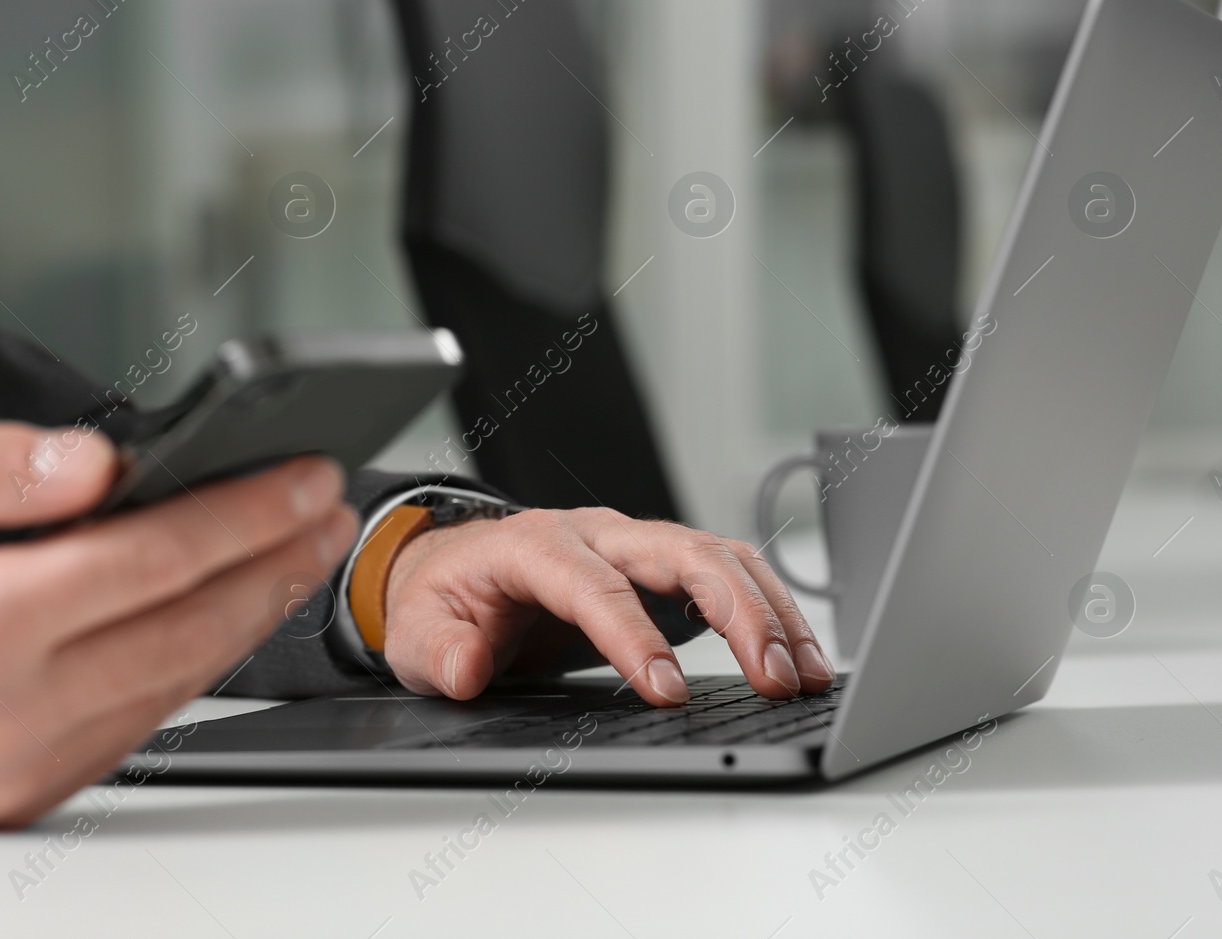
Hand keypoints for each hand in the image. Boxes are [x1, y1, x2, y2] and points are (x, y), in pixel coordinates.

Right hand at [0, 424, 354, 825]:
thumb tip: (97, 462)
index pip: (157, 556)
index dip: (248, 512)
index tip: (306, 479)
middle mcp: (7, 708)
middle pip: (191, 625)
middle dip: (277, 564)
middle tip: (331, 516)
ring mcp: (19, 764)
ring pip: (178, 682)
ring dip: (251, 618)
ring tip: (298, 560)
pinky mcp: (20, 793)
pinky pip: (138, 724)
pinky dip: (194, 668)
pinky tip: (221, 623)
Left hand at [383, 508, 833, 707]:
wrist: (454, 571)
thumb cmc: (443, 602)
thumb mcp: (416, 635)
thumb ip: (439, 653)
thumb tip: (466, 668)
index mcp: (534, 545)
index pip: (593, 585)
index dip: (633, 636)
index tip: (667, 689)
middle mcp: (595, 532)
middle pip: (682, 553)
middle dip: (736, 612)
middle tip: (773, 676)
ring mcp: (634, 542)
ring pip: (718, 557)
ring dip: (768, 611)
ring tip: (804, 673)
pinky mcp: (660, 565)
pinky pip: (726, 573)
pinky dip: (767, 609)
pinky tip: (796, 655)